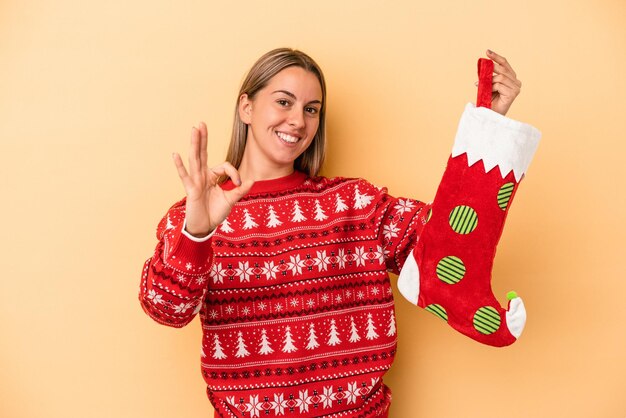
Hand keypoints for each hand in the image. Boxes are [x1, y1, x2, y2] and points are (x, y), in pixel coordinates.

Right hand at [172, 122, 253, 236]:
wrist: (205, 227)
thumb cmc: (215, 213)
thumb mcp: (231, 200)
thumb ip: (240, 190)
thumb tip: (252, 180)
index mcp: (212, 177)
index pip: (224, 165)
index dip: (234, 172)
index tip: (238, 183)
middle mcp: (202, 176)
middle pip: (202, 153)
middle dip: (203, 138)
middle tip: (201, 123)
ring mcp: (195, 181)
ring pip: (195, 159)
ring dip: (195, 144)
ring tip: (194, 130)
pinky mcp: (191, 190)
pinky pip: (185, 176)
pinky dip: (180, 166)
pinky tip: (175, 154)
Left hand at [484, 50, 521, 115]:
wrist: (490, 114)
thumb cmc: (489, 100)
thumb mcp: (489, 85)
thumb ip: (490, 76)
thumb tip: (485, 65)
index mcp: (512, 78)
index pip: (505, 63)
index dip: (496, 57)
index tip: (487, 52)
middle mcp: (516, 82)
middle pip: (502, 69)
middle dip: (490, 69)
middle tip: (481, 73)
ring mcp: (516, 88)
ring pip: (500, 77)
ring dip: (489, 81)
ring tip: (481, 86)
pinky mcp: (513, 94)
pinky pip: (499, 85)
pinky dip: (491, 87)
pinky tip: (488, 92)